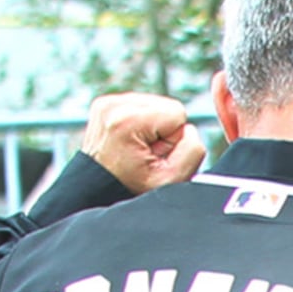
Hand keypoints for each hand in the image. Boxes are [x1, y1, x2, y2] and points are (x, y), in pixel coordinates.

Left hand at [80, 93, 202, 192]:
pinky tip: (130, 141)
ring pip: (154, 105)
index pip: (177, 112)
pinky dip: (140, 123)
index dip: (173, 139)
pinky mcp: (104, 103)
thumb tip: (188, 128)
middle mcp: (113, 105)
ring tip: (137, 148)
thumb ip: (193, 149)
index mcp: (127, 120)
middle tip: (146, 152)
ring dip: (152, 127)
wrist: (99, 188)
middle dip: (162, 131)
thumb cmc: (131, 187)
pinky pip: (140, 106)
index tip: (155, 154)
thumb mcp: (171, 179)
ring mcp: (106, 103)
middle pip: (165, 105)